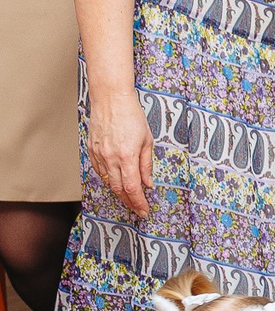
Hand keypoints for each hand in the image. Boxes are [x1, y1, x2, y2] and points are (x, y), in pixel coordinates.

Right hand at [88, 88, 153, 215]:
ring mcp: (98, 155)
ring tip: (129, 198)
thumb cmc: (132, 117)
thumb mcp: (147, 141)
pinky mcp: (91, 151)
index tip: (144, 210)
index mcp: (127, 156)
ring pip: (108, 181)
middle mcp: (110, 158)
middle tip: (138, 208)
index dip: (138, 202)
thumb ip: (146, 164)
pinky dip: (108, 179)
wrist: (110, 100)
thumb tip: (148, 183)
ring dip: (118, 192)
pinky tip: (116, 181)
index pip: (132, 187)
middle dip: (129, 201)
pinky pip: (99, 171)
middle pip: (118, 188)